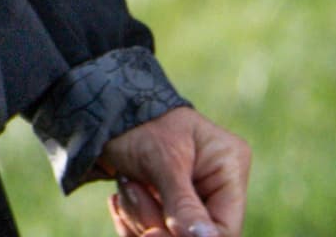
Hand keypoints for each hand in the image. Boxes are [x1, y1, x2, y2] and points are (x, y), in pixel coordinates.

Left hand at [99, 104, 250, 236]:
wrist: (106, 112)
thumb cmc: (140, 124)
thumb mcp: (162, 159)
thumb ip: (184, 203)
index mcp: (229, 167)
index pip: (225, 227)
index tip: (150, 234)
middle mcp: (217, 187)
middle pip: (195, 234)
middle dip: (156, 222)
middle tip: (131, 192)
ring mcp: (193, 199)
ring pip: (171, 235)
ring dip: (140, 218)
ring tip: (126, 185)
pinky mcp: (170, 207)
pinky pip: (154, 232)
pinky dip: (132, 222)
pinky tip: (120, 199)